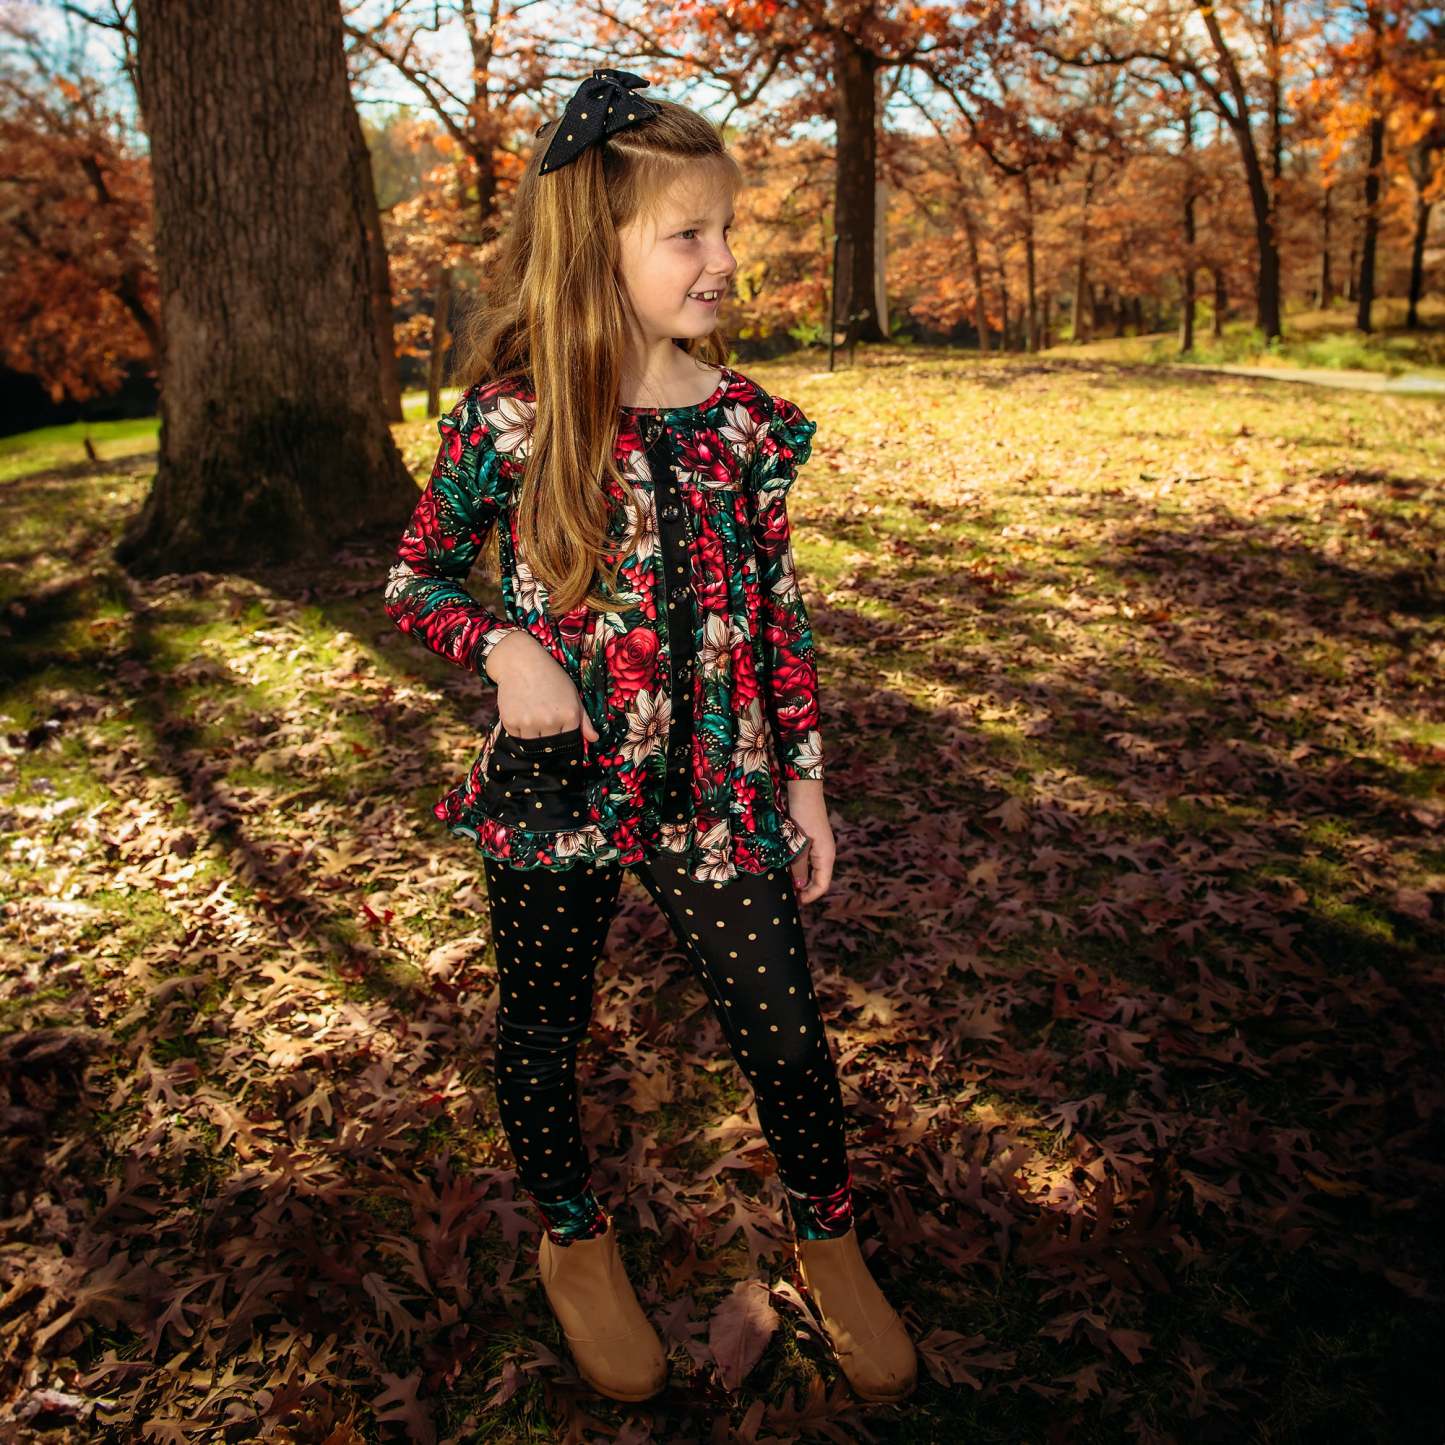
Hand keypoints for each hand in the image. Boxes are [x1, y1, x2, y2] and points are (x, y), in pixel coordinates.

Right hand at [485, 630, 600, 743]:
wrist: (520, 661)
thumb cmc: (550, 676)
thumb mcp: (573, 694)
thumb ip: (584, 720)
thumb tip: (594, 739)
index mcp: (569, 715)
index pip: (569, 742)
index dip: (563, 736)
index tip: (558, 729)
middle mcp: (550, 721)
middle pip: (551, 746)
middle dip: (549, 737)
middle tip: (543, 719)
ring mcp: (529, 723)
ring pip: (533, 744)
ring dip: (533, 735)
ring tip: (533, 715)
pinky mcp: (511, 721)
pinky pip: (517, 736)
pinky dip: (519, 730)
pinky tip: (521, 712)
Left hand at [784, 779, 833, 902]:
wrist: (803, 789)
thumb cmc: (803, 815)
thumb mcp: (799, 844)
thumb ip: (799, 866)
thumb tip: (799, 887)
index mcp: (826, 856)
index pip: (822, 885)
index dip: (809, 896)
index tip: (794, 902)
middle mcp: (824, 853)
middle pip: (817, 880)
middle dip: (803, 890)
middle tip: (787, 897)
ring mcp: (817, 846)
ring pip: (810, 870)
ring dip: (798, 878)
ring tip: (784, 885)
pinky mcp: (809, 840)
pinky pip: (805, 860)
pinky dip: (796, 867)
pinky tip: (784, 868)